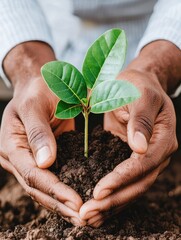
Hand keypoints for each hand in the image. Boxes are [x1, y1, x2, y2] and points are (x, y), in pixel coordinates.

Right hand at [0, 78, 84, 225]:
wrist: (38, 86)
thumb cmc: (36, 90)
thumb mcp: (35, 106)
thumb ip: (38, 133)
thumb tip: (45, 163)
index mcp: (11, 146)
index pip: (32, 175)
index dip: (54, 190)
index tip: (76, 202)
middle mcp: (18, 158)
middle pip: (37, 188)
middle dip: (60, 204)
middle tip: (83, 218)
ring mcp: (30, 161)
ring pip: (44, 189)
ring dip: (62, 204)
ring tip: (82, 217)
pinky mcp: (43, 159)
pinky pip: (53, 180)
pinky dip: (64, 193)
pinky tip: (78, 202)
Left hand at [79, 68, 177, 226]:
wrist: (138, 84)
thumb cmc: (137, 86)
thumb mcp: (139, 96)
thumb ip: (141, 121)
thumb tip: (140, 148)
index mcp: (162, 137)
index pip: (142, 164)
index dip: (121, 179)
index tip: (98, 190)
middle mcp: (157, 153)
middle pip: (138, 183)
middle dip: (113, 199)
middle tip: (88, 212)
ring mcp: (147, 160)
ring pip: (132, 188)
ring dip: (111, 204)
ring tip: (88, 217)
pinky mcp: (134, 161)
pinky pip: (125, 183)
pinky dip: (112, 196)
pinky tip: (97, 207)